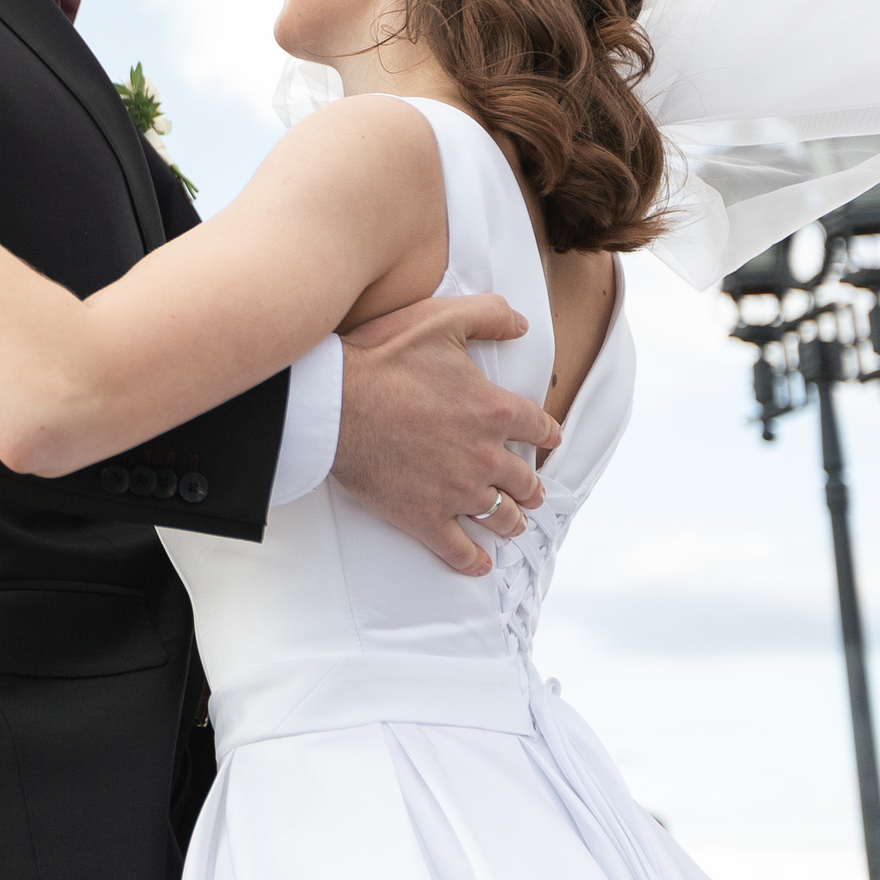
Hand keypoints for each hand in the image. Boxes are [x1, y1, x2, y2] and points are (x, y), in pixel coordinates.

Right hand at [331, 293, 562, 576]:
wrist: (333, 404)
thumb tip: (522, 324)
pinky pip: (458, 549)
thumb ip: (489, 316)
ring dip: (510, 521)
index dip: (546, 434)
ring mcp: (456, 491)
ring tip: (512, 524)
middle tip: (530, 492)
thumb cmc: (382, 359)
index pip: (539, 428)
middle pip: (524, 481)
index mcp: (494, 410)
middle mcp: (484, 456)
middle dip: (530, 487)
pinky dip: (472, 560)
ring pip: (499, 516)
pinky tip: (479, 564)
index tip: (546, 440)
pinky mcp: (424, 516)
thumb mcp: (440, 320)